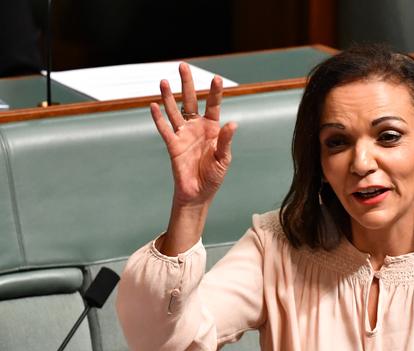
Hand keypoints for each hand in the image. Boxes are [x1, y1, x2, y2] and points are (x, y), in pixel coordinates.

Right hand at [150, 62, 236, 209]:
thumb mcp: (223, 158)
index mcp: (212, 128)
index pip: (213, 105)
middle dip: (187, 84)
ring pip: (174, 111)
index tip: (216, 78)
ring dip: (168, 97)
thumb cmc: (213, 176)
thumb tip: (232, 124)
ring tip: (163, 81)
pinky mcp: (172, 145)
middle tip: (183, 66)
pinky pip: (164, 129)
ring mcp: (183, 135)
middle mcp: (196, 127)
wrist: (199, 193)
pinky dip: (158, 118)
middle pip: (190, 101)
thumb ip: (225, 141)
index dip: (215, 92)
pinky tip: (154, 105)